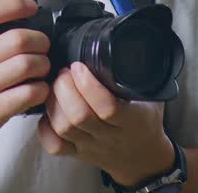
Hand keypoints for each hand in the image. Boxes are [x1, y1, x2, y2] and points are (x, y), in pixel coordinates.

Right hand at [0, 0, 51, 176]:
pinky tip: (37, 92)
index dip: (14, 5)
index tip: (31, 7)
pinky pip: (27, 94)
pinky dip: (41, 91)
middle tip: (43, 48)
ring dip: (43, 66)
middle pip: (17, 38)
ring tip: (42, 71)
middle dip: (40, 41)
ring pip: (27, 64)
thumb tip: (9, 33)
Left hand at [36, 62, 175, 186]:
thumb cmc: (145, 121)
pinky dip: (45, 126)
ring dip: (53, 102)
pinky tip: (50, 110)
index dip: (89, 85)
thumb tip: (128, 40)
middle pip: (79, 117)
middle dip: (64, 88)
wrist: (144, 159)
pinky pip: (54, 145)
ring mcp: (91, 146)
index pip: (107, 107)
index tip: (79, 65)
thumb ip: (141, 73)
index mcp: (132, 120)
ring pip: (63, 129)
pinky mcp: (77, 153)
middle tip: (64, 71)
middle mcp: (109, 136)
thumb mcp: (152, 95)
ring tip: (56, 85)